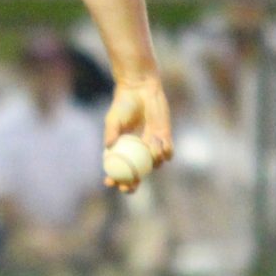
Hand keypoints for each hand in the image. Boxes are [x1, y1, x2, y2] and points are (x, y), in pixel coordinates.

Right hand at [102, 74, 172, 191]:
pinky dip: (166, 152)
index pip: (118, 170)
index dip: (115, 179)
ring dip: (153, 162)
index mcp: (123, 149)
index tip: (111, 183)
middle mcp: (138, 151)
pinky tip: (161, 145)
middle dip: (133, 184)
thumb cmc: (123, 104)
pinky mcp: (164, 138)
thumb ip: (111, 132)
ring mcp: (151, 146)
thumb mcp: (113, 119)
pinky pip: (167, 152)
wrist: (140, 90)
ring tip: (150, 146)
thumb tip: (107, 146)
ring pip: (154, 164)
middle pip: (136, 174)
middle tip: (131, 185)